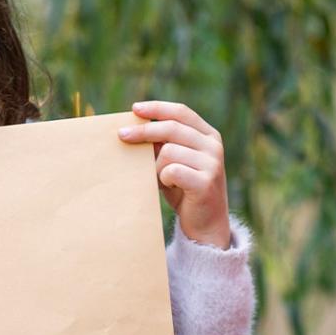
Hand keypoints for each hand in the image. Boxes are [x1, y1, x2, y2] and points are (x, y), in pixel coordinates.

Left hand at [120, 101, 232, 248]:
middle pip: (172, 128)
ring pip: (169, 151)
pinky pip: (171, 171)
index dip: (157, 108)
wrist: (206, 225)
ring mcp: (212, 164)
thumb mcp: (176, 162)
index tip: (134, 109)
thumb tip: (132, 128)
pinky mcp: (206, 182)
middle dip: (143, 131)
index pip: (181, 112)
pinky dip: (163, 179)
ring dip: (156, 166)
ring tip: (159, 179)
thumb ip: (164, 144)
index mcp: (209, 135)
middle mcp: (214, 146)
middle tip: (121, 136)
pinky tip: (168, 187)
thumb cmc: (185, 191)